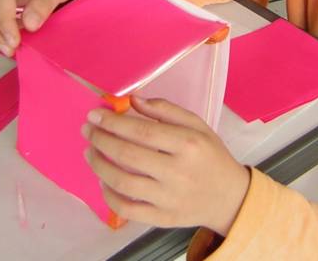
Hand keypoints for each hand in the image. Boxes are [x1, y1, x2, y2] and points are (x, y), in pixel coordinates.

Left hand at [83, 96, 250, 235]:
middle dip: (101, 139)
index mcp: (188, 144)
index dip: (113, 122)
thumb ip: (166, 110)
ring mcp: (168, 198)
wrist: (229, 197)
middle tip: (87, 130)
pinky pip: (127, 209)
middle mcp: (178, 172)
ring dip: (99, 165)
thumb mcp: (197, 125)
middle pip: (128, 154)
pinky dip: (109, 196)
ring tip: (90, 152)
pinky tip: (102, 182)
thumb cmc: (211, 156)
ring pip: (123, 182)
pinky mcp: (162, 218)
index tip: (95, 114)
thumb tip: (133, 100)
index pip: (142, 132)